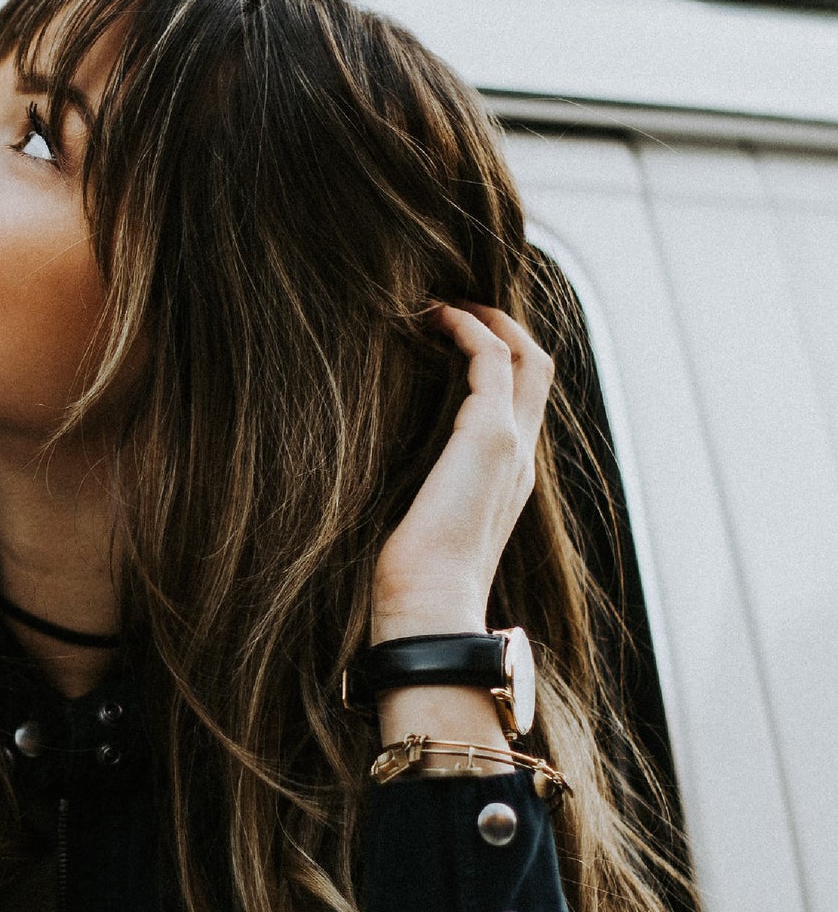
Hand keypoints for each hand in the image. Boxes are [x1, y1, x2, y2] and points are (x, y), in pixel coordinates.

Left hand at [371, 299, 554, 644]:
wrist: (430, 608)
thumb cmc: (413, 584)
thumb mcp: (419, 528)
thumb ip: (417, 496)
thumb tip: (375, 484)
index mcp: (506, 481)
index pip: (521, 405)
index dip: (498, 363)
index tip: (452, 339)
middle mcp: (520, 458)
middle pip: (536, 369)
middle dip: (502, 329)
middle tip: (455, 308)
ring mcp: (512, 445)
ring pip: (525, 355)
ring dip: (486, 320)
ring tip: (442, 303)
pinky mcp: (489, 435)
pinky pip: (491, 358)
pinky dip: (468, 328)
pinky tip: (433, 317)